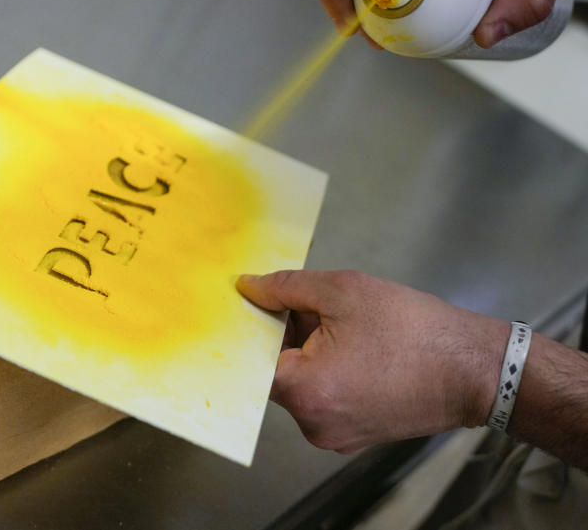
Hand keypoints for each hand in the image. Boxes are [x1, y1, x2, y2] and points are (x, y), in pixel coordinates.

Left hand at [236, 270, 507, 452]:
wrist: (478, 369)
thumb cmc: (413, 329)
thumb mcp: (343, 291)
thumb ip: (286, 288)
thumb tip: (247, 287)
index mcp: (306, 393)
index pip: (251, 360)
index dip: (254, 326)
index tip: (262, 302)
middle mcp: (312, 426)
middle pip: (274, 374)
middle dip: (286, 337)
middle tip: (314, 307)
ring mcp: (333, 437)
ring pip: (299, 386)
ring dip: (308, 353)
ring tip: (344, 327)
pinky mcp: (353, 436)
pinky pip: (323, 399)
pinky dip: (327, 372)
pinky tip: (357, 349)